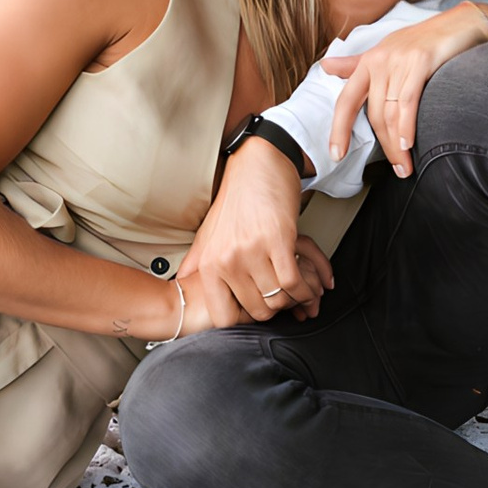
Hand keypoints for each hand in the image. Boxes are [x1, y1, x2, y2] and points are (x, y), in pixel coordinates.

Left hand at [177, 134, 333, 328]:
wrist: (258, 167)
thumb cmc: (236, 201)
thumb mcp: (207, 235)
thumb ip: (195, 264)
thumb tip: (179, 287)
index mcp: (209, 264)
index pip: (224, 318)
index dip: (246, 321)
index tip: (257, 310)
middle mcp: (227, 260)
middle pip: (258, 311)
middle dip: (276, 309)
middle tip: (285, 301)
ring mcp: (252, 251)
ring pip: (279, 299)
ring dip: (295, 299)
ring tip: (300, 292)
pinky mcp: (279, 241)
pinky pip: (294, 282)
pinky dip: (305, 289)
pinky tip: (308, 284)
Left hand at [323, 4, 487, 175]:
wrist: (461, 23)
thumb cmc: (423, 40)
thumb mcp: (386, 51)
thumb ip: (356, 64)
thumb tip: (325, 67)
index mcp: (368, 62)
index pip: (346, 101)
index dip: (339, 129)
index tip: (337, 155)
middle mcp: (380, 61)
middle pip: (373, 114)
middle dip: (384, 147)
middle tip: (397, 170)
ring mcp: (400, 60)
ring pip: (391, 112)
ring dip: (397, 145)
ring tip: (405, 167)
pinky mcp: (421, 61)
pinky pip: (408, 101)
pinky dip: (407, 126)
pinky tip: (408, 145)